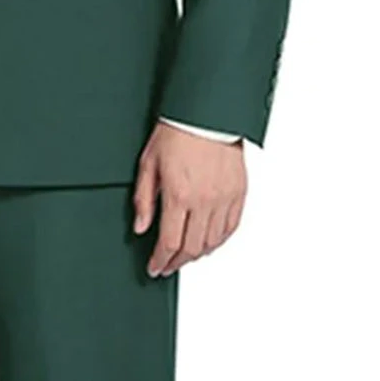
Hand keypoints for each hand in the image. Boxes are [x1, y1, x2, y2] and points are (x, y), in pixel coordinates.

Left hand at [133, 122, 246, 276]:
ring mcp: (224, 198)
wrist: (206, 113)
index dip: (160, 260)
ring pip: (213, 242)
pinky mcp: (239, 193)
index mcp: (179, 195)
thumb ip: (143, 198)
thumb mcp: (148, 163)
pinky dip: (219, 241)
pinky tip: (210, 242)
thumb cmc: (176, 131)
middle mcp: (204, 201)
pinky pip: (231, 227)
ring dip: (198, 254)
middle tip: (167, 266)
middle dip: (177, 262)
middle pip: (192, 248)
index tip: (155, 267)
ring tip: (185, 256)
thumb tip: (141, 226)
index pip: (170, 242)